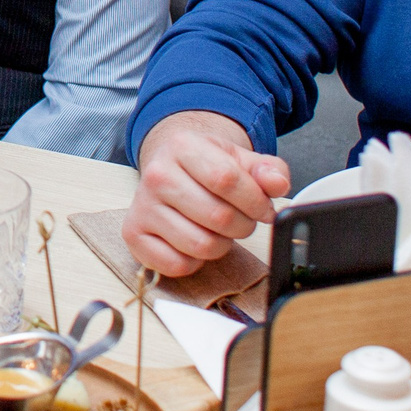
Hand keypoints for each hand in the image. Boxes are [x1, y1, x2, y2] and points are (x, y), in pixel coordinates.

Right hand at [123, 110, 292, 273]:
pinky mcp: (133, 234)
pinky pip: (177, 264)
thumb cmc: (208, 167)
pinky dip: (196, 261)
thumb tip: (277, 184)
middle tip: (242, 220)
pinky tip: (196, 241)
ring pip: (201, 244)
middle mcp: (156, 174)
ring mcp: (142, 206)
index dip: (255, 201)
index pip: (227, 180)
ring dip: (222, 245)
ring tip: (219, 231)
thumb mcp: (240, 159)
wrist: (170, 169)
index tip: (264, 209)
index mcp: (182, 146)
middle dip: (243, 225)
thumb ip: (268, 169)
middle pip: (218, 216)